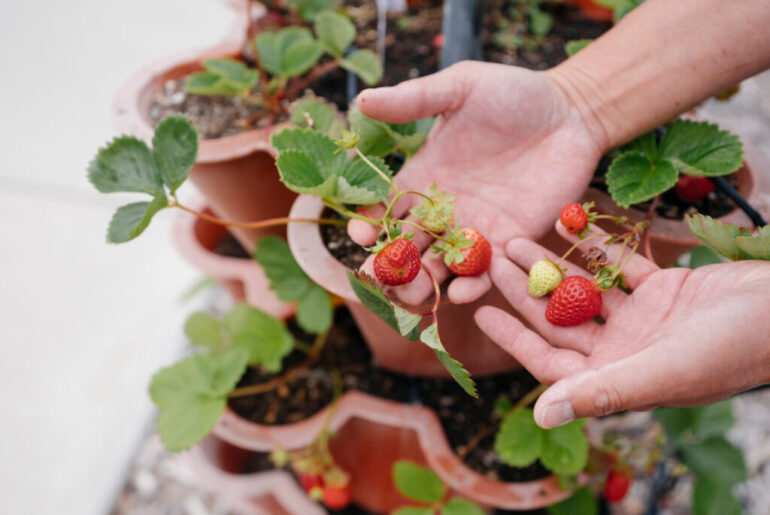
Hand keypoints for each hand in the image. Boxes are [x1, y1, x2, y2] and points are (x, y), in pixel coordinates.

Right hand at [349, 61, 605, 304]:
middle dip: (390, 267)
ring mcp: (474, 230)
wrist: (571, 114)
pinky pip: (484, 274)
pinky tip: (462, 292)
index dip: (369, 225)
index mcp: (422, 177)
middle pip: (406, 249)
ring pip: (438, 270)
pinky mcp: (509, 243)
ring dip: (423, 286)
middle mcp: (442, 210)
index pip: (384, 209)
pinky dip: (470, 287)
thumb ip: (414, 99)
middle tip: (381, 275)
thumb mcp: (460, 88)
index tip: (361, 234)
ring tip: (415, 294)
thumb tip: (361, 100)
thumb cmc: (514, 93)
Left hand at [475, 224, 769, 427]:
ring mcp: (643, 319)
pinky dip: (595, 249)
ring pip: (584, 291)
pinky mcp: (663, 291)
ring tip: (516, 240)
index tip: (479, 313)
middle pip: (560, 319)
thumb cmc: (731, 348)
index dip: (514, 339)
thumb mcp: (662, 372)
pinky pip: (619, 267)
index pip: (550, 361)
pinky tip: (565, 225)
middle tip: (491, 262)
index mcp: (618, 376)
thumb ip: (601, 391)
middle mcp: (624, 349)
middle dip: (525, 291)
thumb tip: (541, 415)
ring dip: (551, 267)